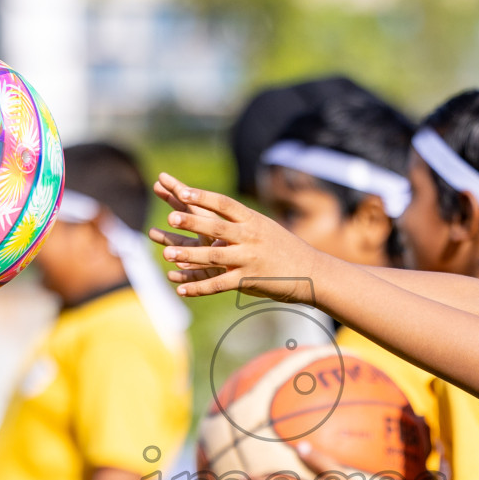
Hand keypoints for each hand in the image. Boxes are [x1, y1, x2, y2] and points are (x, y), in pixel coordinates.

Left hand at [147, 172, 322, 301]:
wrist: (311, 272)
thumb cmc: (285, 248)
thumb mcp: (265, 228)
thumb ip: (242, 222)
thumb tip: (220, 210)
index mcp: (252, 220)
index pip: (224, 204)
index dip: (203, 197)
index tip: (183, 190)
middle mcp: (250, 237)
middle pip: (216, 228)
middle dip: (193, 223)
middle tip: (171, 217)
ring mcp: (249, 259)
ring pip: (214, 256)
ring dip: (189, 256)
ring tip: (167, 254)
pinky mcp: (248, 280)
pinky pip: (219, 285)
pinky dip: (199, 288)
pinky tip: (180, 289)